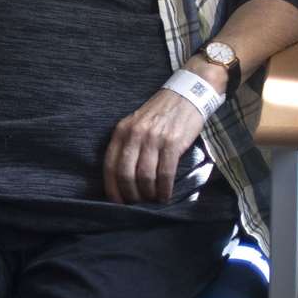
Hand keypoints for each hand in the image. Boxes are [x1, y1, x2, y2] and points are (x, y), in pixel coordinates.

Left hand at [103, 64, 216, 202]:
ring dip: (148, 194)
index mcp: (122, 131)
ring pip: (145, 176)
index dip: (111, 187)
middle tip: (137, 203)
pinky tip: (165, 196)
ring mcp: (154, 139)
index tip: (116, 202)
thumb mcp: (136, 124)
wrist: (187, 94)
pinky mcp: (173, 143)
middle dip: (130, 194)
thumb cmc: (160, 114)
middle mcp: (135, 135)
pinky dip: (164, 189)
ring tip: (152, 200)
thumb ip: (128, 144)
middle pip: (126, 174)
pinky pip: (165, 173)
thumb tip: (122, 177)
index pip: (110, 165)